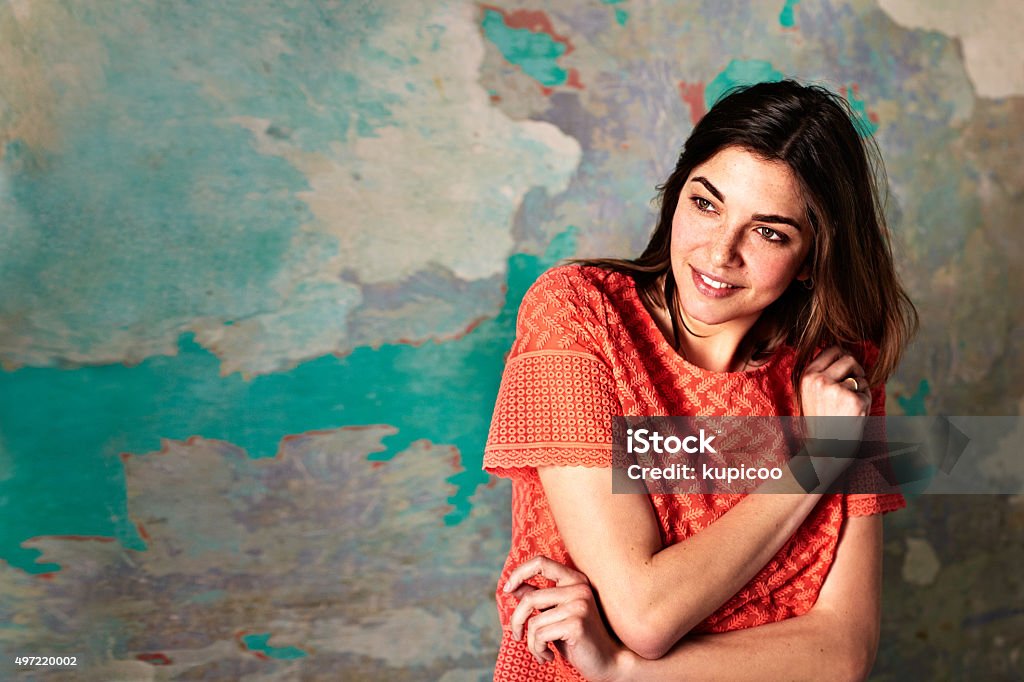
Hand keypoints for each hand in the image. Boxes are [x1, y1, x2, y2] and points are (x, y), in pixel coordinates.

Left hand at [505, 556, 630, 681]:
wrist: (608, 662)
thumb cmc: (578, 638)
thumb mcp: (555, 614)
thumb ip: (538, 598)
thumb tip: (512, 586)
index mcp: (574, 580)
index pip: (540, 562)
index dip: (519, 572)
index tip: (507, 589)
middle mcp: (578, 588)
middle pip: (530, 599)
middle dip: (517, 621)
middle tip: (518, 636)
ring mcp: (578, 604)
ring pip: (534, 622)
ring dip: (532, 643)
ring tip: (541, 651)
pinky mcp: (576, 623)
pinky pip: (540, 636)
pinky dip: (538, 650)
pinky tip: (549, 656)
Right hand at [798, 346, 871, 479]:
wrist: (825, 448)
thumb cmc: (821, 420)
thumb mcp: (810, 393)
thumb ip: (821, 373)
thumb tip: (842, 353)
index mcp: (807, 376)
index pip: (831, 349)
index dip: (842, 356)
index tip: (846, 368)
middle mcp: (820, 380)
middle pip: (848, 358)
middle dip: (856, 369)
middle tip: (854, 384)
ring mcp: (837, 390)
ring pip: (860, 375)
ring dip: (861, 387)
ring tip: (850, 403)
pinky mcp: (855, 400)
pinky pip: (867, 391)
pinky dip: (866, 401)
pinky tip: (855, 414)